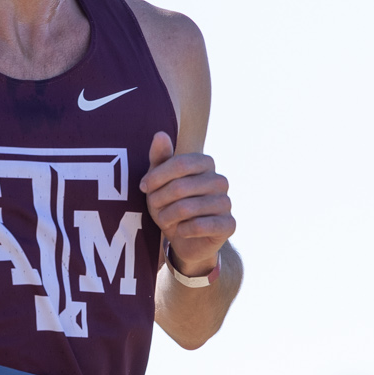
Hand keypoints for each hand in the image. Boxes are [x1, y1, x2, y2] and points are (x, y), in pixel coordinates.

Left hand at [143, 131, 235, 276]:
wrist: (186, 240)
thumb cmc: (171, 204)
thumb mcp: (160, 181)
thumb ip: (160, 158)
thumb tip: (160, 134)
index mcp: (206, 164)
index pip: (180, 163)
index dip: (157, 176)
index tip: (144, 187)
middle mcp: (220, 181)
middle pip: (181, 186)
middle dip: (160, 199)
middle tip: (153, 208)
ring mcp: (226, 203)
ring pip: (188, 208)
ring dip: (168, 217)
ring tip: (164, 221)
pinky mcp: (229, 225)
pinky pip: (201, 226)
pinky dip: (183, 230)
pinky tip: (180, 230)